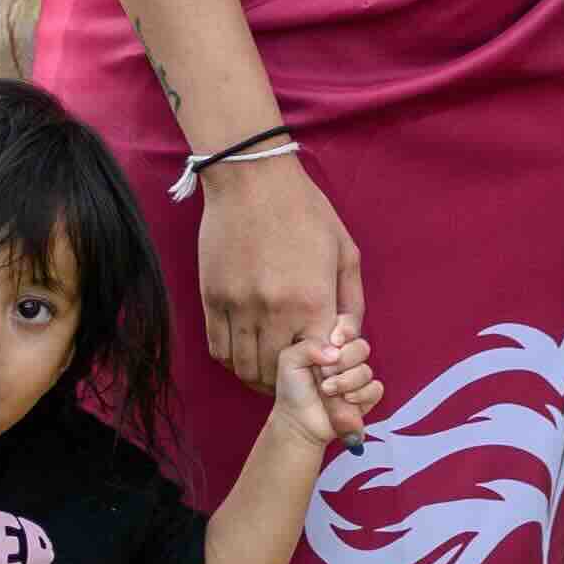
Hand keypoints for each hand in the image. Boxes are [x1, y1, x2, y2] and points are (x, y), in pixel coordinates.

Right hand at [198, 143, 361, 388]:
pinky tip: (243, 355)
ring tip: (267, 373)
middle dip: (289, 384)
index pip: (319, 365)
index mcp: (313, 300)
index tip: (322, 374)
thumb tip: (348, 341)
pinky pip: (218, 348)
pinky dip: (231, 361)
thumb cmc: (305, 211)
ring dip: (258, 378)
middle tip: (294, 381)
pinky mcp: (212, 299)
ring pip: (245, 367)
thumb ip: (351, 301)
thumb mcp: (345, 252)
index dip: (322, 376)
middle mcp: (275, 310)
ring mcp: (239, 306)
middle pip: (278, 374)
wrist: (252, 179)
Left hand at [274, 324, 382, 449]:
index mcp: (330, 345)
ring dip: (346, 382)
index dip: (346, 330)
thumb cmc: (292, 390)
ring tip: (327, 391)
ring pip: (366, 371)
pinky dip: (362, 395)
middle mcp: (346, 359)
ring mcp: (357, 378)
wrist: (298, 421)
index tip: (335, 340)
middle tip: (324, 373)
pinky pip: (376, 389)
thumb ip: (309, 346)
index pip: (349, 326)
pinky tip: (346, 399)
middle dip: (344, 361)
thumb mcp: (289, 360)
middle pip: (361, 347)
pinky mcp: (365, 397)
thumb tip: (335, 352)